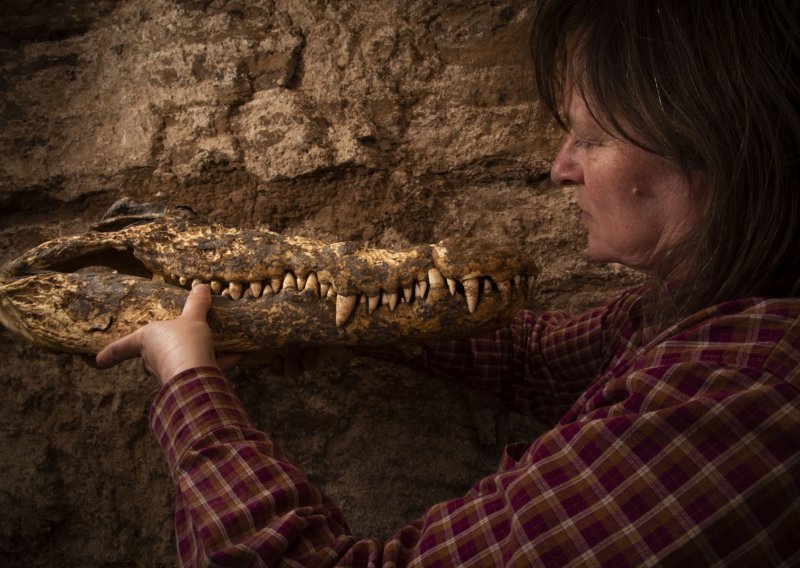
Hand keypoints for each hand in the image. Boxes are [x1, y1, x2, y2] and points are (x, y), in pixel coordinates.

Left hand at [96, 284, 239, 384]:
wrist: (196, 376)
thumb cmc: (183, 342)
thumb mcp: (192, 317)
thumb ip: (196, 303)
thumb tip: (200, 286)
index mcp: (145, 340)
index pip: (121, 347)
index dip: (109, 354)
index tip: (97, 362)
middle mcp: (153, 358)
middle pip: (154, 353)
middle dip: (164, 349)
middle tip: (180, 337)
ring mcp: (170, 372)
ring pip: (180, 360)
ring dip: (195, 354)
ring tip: (215, 344)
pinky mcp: (190, 381)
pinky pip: (203, 368)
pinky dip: (219, 362)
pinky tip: (239, 355)